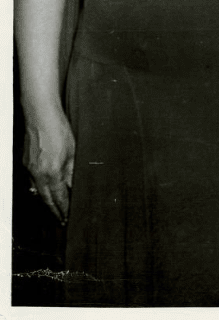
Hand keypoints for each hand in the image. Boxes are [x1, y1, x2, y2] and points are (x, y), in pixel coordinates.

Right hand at [23, 104, 73, 223]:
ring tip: (55, 210)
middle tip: (62, 221)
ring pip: (37, 192)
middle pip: (46, 199)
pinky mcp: (25, 163)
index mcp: (51, 172)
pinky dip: (40, 190)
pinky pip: (32, 182)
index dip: (64, 209)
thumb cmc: (59, 130)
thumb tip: (74, 187)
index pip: (58, 198)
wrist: (40, 115)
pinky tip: (46, 192)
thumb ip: (72, 172)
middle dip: (54, 211)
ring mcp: (29, 169)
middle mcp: (37, 174)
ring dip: (47, 202)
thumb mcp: (73, 152)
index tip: (68, 219)